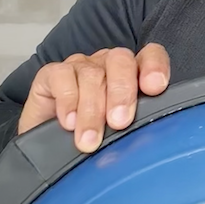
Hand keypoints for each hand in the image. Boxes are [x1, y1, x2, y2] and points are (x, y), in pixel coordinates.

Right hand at [17, 44, 170, 152]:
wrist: (49, 147)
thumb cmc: (93, 136)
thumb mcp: (120, 133)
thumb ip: (137, 126)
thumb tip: (146, 138)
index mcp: (132, 73)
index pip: (150, 56)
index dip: (154, 67)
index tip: (155, 88)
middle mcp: (107, 65)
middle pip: (121, 61)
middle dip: (122, 93)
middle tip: (119, 122)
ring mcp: (80, 66)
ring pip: (92, 74)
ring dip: (92, 110)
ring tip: (90, 138)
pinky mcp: (51, 73)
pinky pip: (62, 77)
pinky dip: (67, 101)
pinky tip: (69, 123)